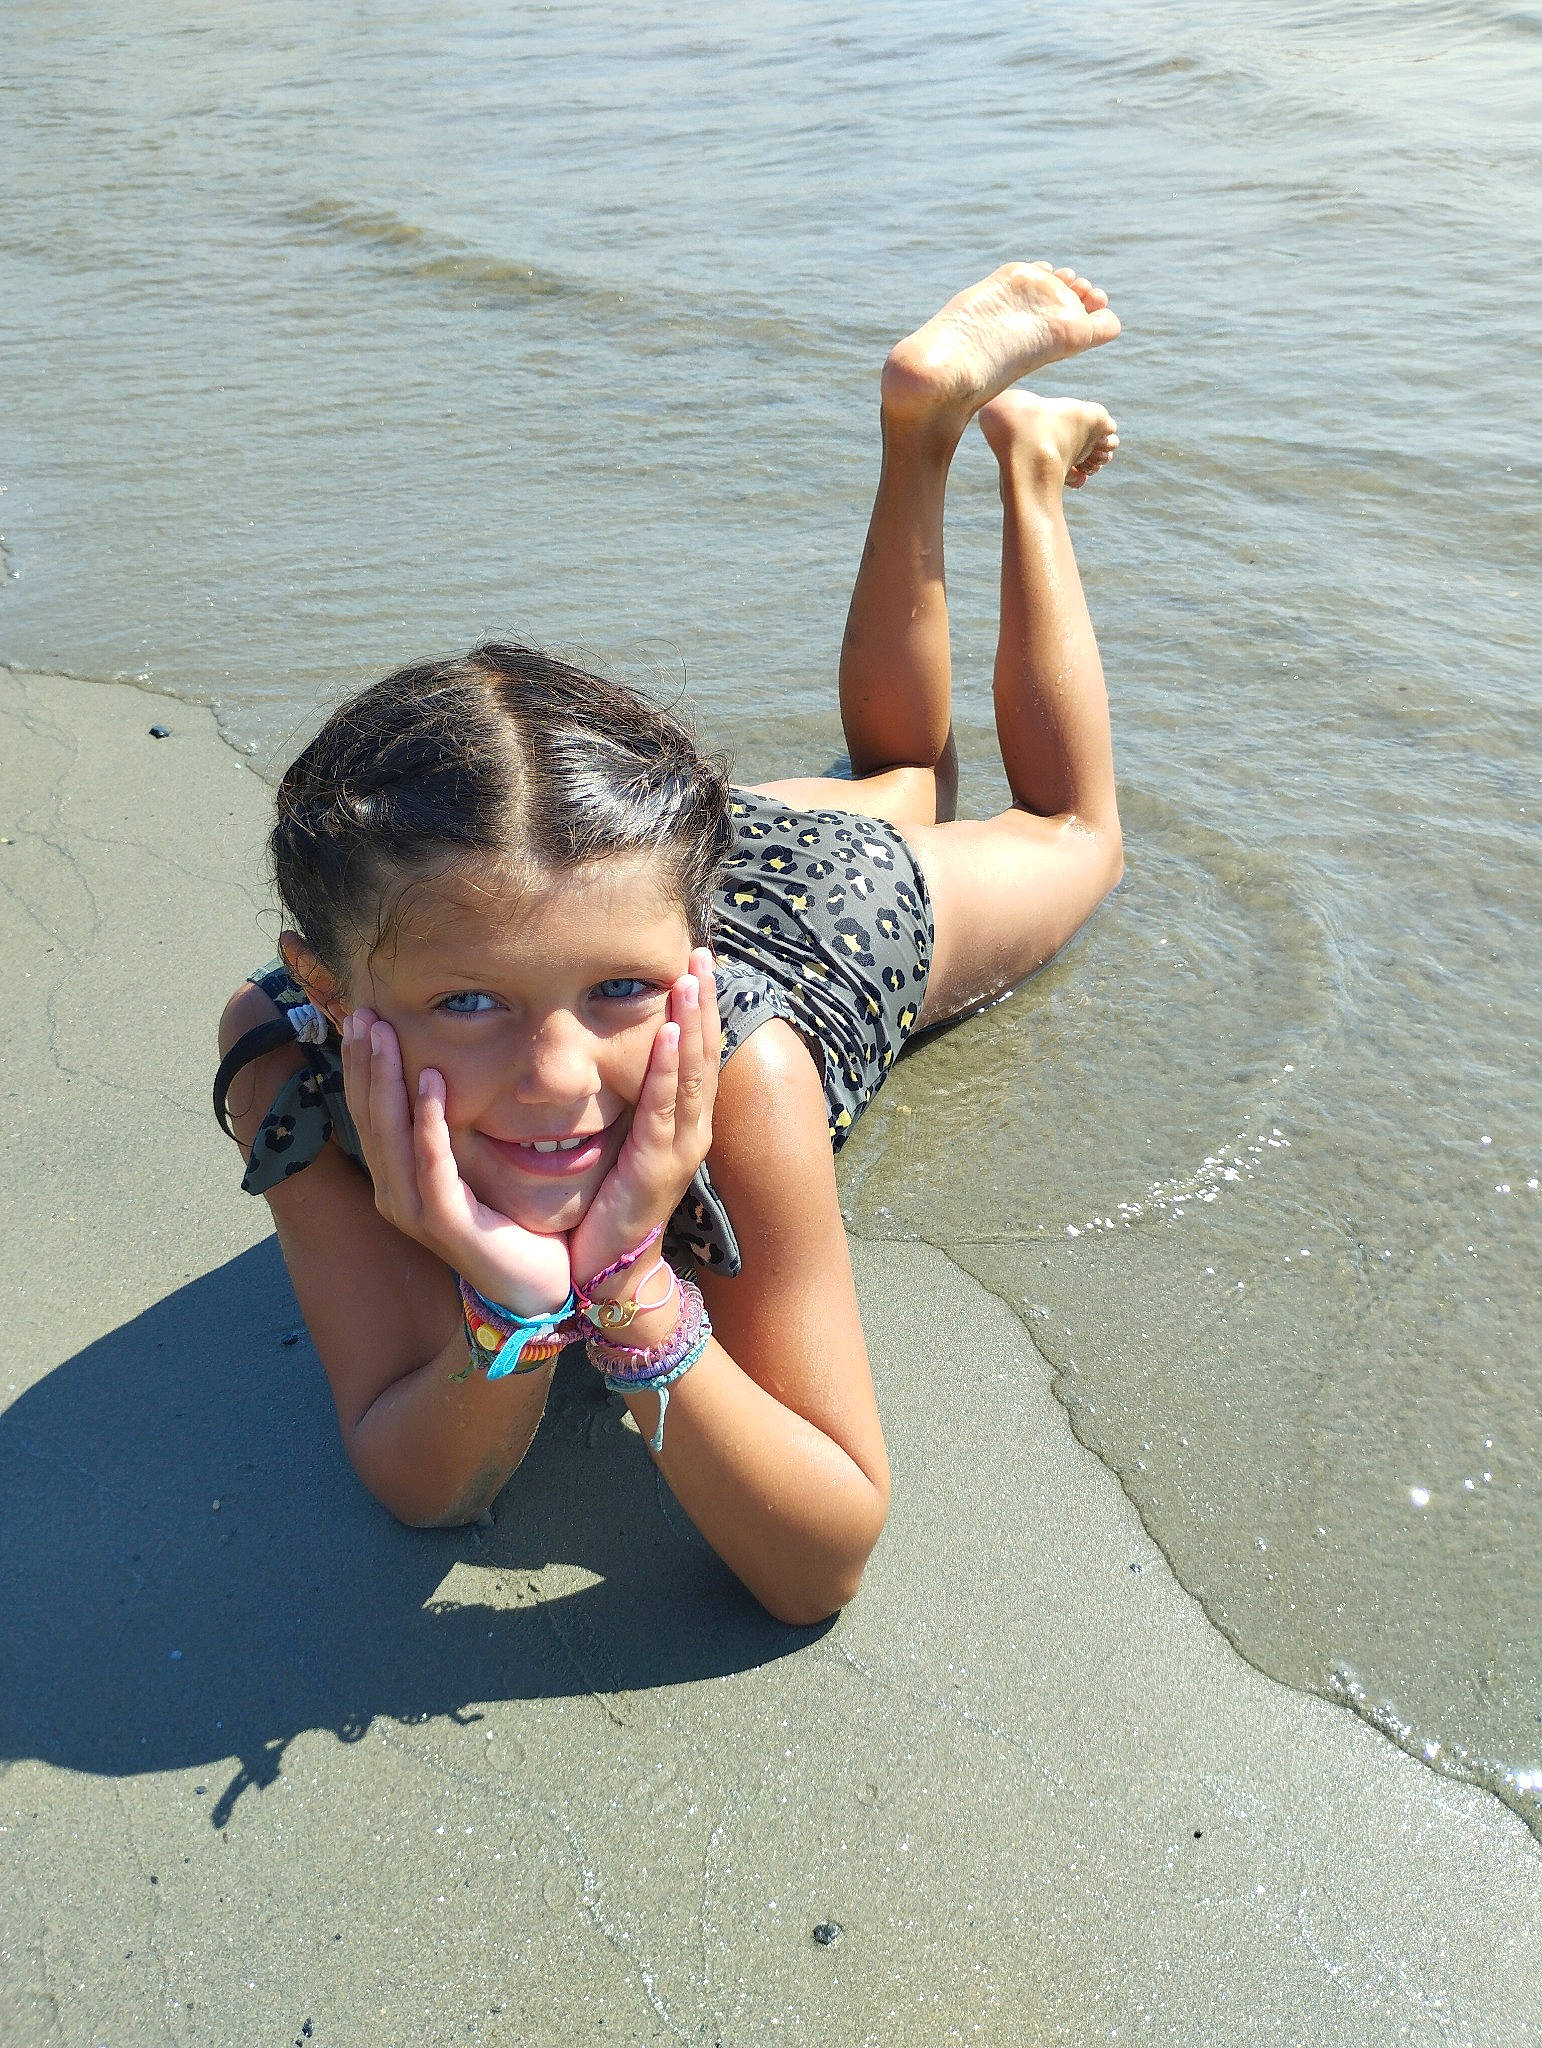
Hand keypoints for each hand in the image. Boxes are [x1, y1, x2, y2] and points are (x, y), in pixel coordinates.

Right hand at [341, 1009, 572, 1316]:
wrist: (538, 1282)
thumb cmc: (509, 1220)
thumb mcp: (474, 1163)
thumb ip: (454, 1126)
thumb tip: (448, 1067)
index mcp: (398, 1176)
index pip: (370, 1111)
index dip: (361, 1064)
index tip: (362, 1015)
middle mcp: (395, 1192)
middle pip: (370, 1116)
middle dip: (364, 1062)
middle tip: (363, 1012)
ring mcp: (414, 1209)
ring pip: (389, 1135)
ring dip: (385, 1081)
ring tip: (383, 1035)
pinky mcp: (444, 1223)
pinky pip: (431, 1164)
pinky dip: (428, 1122)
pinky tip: (430, 1082)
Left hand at [568, 949, 720, 1288]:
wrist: (608, 1268)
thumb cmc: (609, 1203)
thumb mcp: (622, 1140)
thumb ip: (627, 1101)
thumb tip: (615, 1054)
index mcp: (684, 1120)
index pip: (696, 1051)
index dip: (700, 1007)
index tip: (696, 961)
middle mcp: (692, 1128)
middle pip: (704, 1052)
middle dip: (703, 1000)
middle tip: (700, 952)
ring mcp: (681, 1147)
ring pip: (692, 1072)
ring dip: (693, 1021)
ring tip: (692, 978)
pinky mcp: (659, 1165)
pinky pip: (665, 1106)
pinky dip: (669, 1067)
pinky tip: (670, 1033)